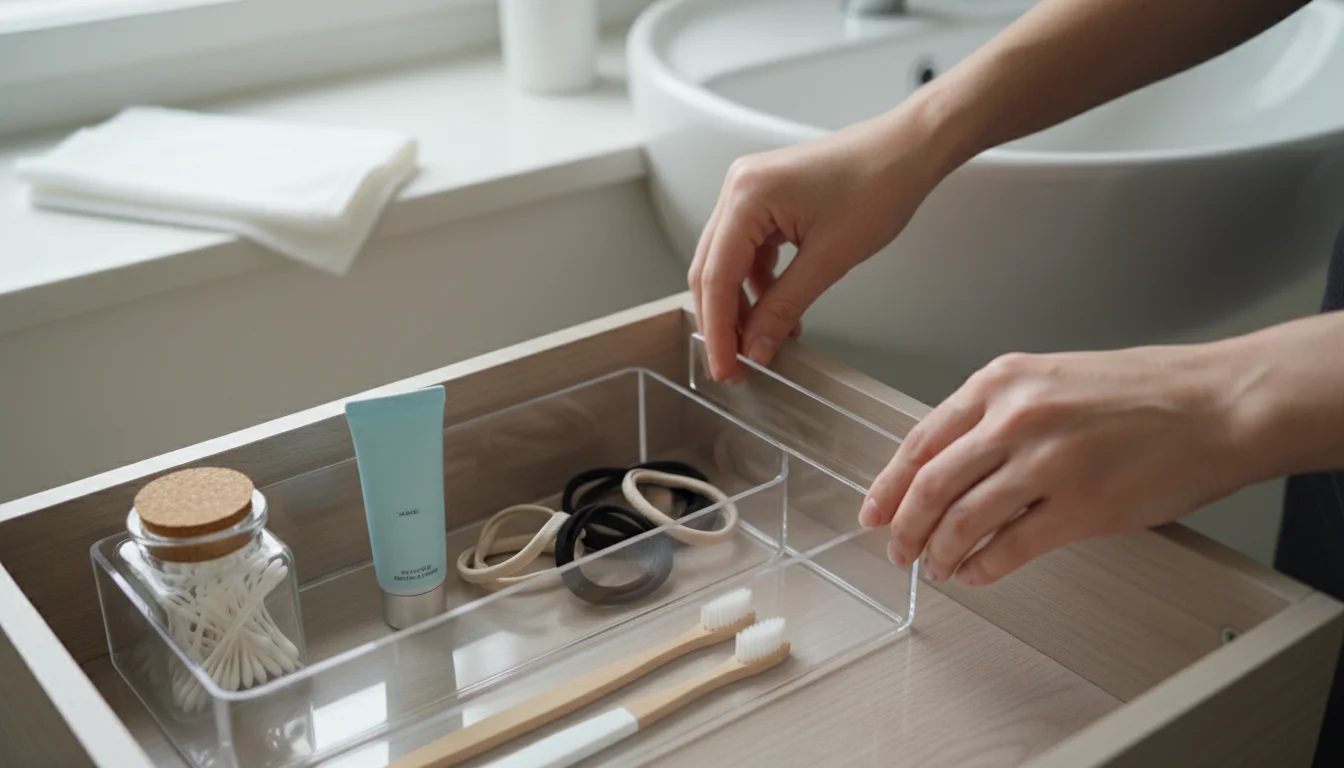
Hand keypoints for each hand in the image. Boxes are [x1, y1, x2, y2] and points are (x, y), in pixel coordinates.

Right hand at [688, 107, 951, 380]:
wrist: (910, 149)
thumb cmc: (880, 182)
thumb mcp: (830, 259)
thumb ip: (784, 306)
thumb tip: (757, 345)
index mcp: (747, 195)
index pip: (716, 277)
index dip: (717, 331)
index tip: (725, 367)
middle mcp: (739, 188)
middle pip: (711, 270)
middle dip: (721, 322)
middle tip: (734, 365)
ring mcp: (751, 192)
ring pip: (727, 263)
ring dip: (741, 306)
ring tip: (759, 344)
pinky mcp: (768, 200)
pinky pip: (749, 251)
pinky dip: (759, 286)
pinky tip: (777, 312)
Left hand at [859, 344, 1254, 585]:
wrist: (1216, 404)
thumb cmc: (1143, 391)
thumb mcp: (1050, 378)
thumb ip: (995, 414)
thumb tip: (946, 463)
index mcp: (1001, 382)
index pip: (920, 441)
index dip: (888, 485)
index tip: (874, 511)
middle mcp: (1016, 419)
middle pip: (931, 486)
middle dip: (904, 527)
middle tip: (896, 550)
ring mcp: (1047, 464)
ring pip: (963, 521)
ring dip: (940, 553)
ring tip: (936, 568)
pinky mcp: (1081, 508)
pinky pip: (1011, 549)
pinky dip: (983, 568)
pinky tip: (976, 574)